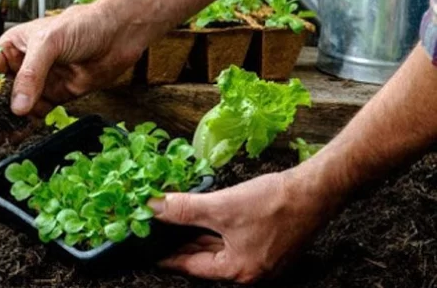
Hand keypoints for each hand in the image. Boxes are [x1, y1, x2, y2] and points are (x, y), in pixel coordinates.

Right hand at [0, 4, 148, 148]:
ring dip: (5, 123)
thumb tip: (17, 106)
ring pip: (16, 107)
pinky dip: (25, 127)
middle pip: (0, 93)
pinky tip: (15, 137)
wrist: (118, 34)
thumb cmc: (83, 24)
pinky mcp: (56, 96)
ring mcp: (40, 82)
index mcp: (14, 46)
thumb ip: (31, 75)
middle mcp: (24, 65)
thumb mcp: (49, 43)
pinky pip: (36, 114)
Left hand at [148, 169, 336, 283]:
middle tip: (155, 231)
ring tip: (173, 222)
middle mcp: (249, 271)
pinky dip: (215, 229)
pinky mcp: (267, 243)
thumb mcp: (222, 207)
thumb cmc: (275, 203)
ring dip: (196, 234)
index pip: (190, 266)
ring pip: (218, 247)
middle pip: (204, 259)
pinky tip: (202, 215)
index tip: (146, 249)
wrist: (316, 190)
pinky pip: (231, 239)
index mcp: (237, 271)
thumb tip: (153, 208)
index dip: (166, 256)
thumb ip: (184, 210)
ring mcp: (260, 258)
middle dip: (180, 243)